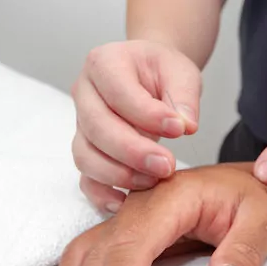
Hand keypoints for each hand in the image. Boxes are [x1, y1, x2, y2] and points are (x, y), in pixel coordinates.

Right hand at [72, 40, 200, 213]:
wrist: (148, 77)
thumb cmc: (162, 72)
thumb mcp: (181, 72)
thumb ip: (185, 96)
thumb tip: (186, 126)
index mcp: (104, 63)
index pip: (118, 92)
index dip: (148, 115)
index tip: (179, 129)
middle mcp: (84, 93)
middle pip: (97, 128)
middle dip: (134, 152)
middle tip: (167, 165)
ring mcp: (81, 125)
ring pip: (86, 157)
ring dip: (120, 175)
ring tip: (154, 180)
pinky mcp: (87, 151)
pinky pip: (85, 178)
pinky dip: (102, 194)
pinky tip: (126, 202)